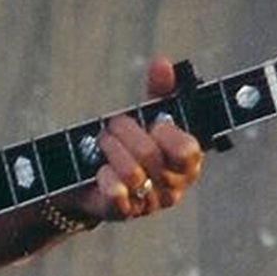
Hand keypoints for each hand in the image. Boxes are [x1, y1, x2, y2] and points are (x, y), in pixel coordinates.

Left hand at [74, 57, 203, 220]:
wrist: (88, 176)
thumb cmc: (127, 143)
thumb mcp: (144, 115)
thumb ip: (158, 91)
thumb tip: (163, 63)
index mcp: (187, 162)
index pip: (188, 150)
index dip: (167, 133)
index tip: (153, 123)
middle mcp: (173, 185)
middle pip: (150, 155)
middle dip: (124, 132)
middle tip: (112, 126)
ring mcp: (150, 202)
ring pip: (132, 173)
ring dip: (110, 149)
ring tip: (102, 142)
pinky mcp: (123, 212)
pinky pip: (117, 194)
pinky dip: (104, 177)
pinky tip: (100, 170)